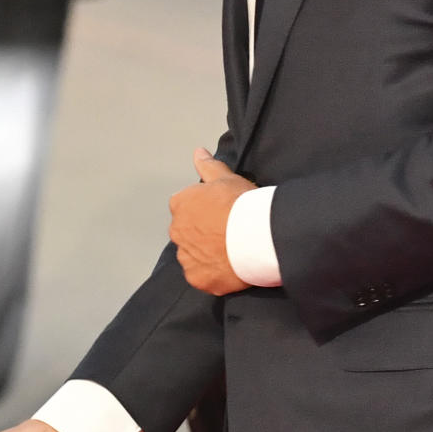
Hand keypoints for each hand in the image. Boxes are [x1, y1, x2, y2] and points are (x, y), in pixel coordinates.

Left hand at [169, 149, 255, 294]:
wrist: (255, 235)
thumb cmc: (241, 203)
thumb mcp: (227, 177)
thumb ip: (208, 166)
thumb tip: (198, 152)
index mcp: (180, 204)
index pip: (185, 206)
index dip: (205, 209)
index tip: (222, 212)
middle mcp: (177, 231)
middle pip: (187, 232)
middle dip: (202, 232)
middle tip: (228, 232)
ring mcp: (186, 257)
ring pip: (193, 255)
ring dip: (205, 254)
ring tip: (231, 250)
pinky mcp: (198, 279)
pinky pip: (202, 276)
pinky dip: (213, 273)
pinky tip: (230, 267)